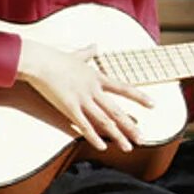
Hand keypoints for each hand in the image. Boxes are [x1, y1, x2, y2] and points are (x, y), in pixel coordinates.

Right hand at [16, 39, 153, 152]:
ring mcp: (83, 100)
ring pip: (104, 121)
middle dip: (130, 126)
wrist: (40, 61)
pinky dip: (93, 137)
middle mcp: (94, 90)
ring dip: (117, 136)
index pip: (124, 88)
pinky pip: (84, 126)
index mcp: (97, 78)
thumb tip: (95, 45)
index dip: (140, 97)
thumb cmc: (56, 58)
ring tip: (128, 148)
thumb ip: (88, 52)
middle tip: (143, 139)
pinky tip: (102, 147)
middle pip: (117, 111)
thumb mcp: (77, 55)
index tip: (153, 105)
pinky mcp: (69, 108)